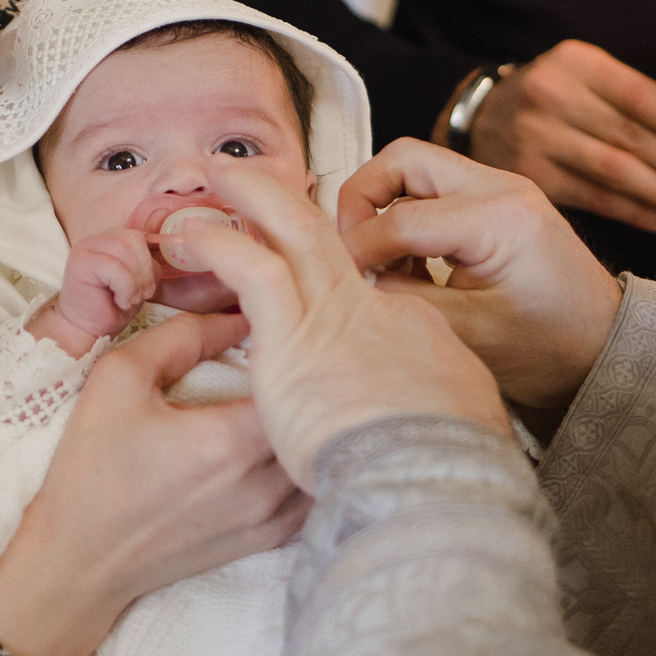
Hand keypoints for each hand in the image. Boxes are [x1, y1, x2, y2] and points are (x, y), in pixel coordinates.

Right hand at [0, 308, 306, 655]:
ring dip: (311, 425)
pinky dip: (308, 464)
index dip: (293, 347)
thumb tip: (237, 316)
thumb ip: (180, 337)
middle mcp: (261, 483)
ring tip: (294, 397)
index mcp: (229, 441)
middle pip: (314, 418)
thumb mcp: (118, 381)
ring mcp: (269, 518)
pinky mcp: (267, 540)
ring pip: (319, 455)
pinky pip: (312, 492)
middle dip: (306, 384)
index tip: (278, 332)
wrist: (78, 561)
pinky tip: (290, 443)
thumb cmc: (91, 470)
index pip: (294, 376)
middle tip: (288, 359)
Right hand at [41, 227, 160, 350]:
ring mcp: (86, 248)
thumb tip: (167, 249)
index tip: (148, 286)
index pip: (139, 236)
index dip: (149, 261)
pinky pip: (116, 267)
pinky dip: (125, 288)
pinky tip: (120, 301)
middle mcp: (96, 240)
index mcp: (110, 240)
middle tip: (141, 294)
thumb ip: (145, 263)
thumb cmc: (111, 307)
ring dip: (136, 280)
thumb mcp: (137, 281)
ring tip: (130, 298)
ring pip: (125, 249)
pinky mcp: (81, 262)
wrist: (86, 330)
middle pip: (134, 239)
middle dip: (145, 270)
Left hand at [172, 164, 509, 492]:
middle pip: (326, 238)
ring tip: (219, 176)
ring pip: (292, 232)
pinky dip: (223, 244)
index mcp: (410, 331)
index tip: (298, 274)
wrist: (432, 479)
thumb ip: (430, 402)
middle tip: (250, 177)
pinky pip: (253, 269)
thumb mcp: (462, 419)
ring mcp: (333, 316)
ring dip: (255, 196)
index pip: (362, 292)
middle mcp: (372, 309)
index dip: (327, 277)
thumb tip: (426, 411)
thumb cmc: (447, 468)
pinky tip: (193, 236)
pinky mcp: (295, 337)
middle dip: (285, 200)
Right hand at [338, 140, 620, 409]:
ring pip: (417, 168)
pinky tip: (412, 266)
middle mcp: (501, 188)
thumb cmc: (550, 349)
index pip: (400, 219)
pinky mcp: (499, 201)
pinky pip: (437, 188)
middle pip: (403, 160)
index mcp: (499, 219)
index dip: (358, 251)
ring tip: (382, 263)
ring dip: (385, 206)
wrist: (604, 350)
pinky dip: (409, 215)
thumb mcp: (469, 334)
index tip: (339, 282)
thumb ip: (403, 300)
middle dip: (362, 200)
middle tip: (351, 251)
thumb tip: (353, 278)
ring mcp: (502, 188)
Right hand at [463, 41, 655, 234]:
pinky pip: (595, 199)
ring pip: (615, 172)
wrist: (483, 119)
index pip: (641, 96)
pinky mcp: (529, 177)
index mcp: (577, 63)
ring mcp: (535, 138)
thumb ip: (651, 101)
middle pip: (631, 137)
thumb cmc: (558, 98)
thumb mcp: (596, 81)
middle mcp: (551, 96)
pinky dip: (636, 212)